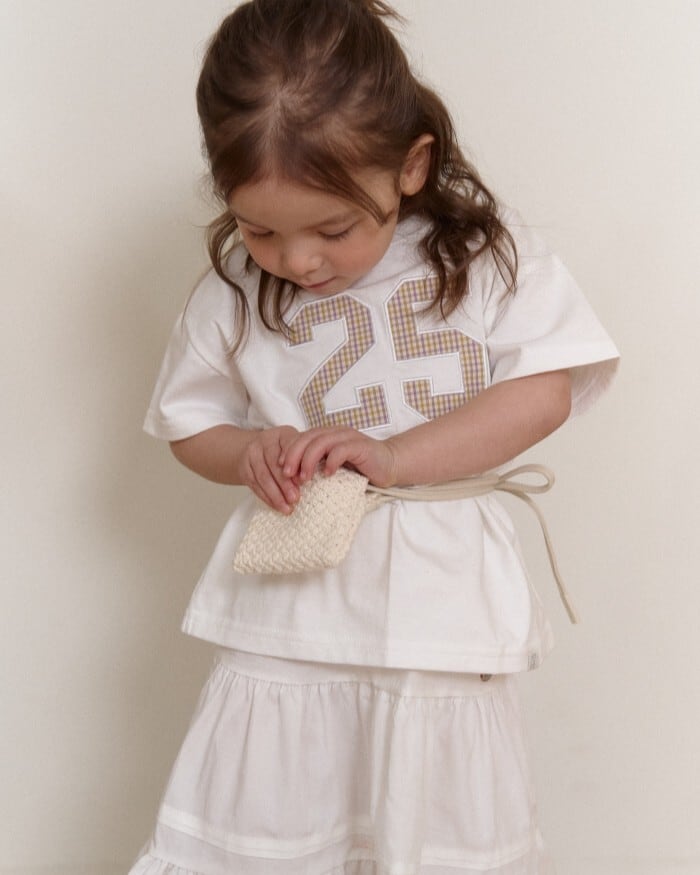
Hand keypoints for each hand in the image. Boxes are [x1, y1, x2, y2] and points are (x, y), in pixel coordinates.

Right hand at [238, 425, 301, 512]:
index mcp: (282, 434)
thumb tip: (314, 475)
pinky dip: (266, 498)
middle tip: (295, 498)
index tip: (302, 480)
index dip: (294, 463)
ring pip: (263, 476)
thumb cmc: (284, 452)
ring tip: (287, 508)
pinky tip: (276, 506)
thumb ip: (304, 458)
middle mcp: (265, 440)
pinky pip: (254, 485)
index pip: (289, 446)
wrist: (257, 450)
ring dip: (275, 494)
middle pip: (274, 463)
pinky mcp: (244, 467)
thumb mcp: (296, 448)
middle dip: (285, 483)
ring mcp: (252, 453)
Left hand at [280, 426, 398, 487]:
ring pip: (321, 442)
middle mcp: (335, 432)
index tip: (280, 469)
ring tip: (304, 478)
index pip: (302, 438)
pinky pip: (341, 450)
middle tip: (287, 474)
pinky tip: (327, 475)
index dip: (288, 451)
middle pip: (308, 438)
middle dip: (294, 456)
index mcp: (326, 435)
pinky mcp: (361, 446)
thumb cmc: (360, 468)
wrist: (389, 465)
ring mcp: (348, 437)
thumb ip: (317, 465)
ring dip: (309, 460)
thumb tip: (291, 477)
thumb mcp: (333, 466)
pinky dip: (331, 462)